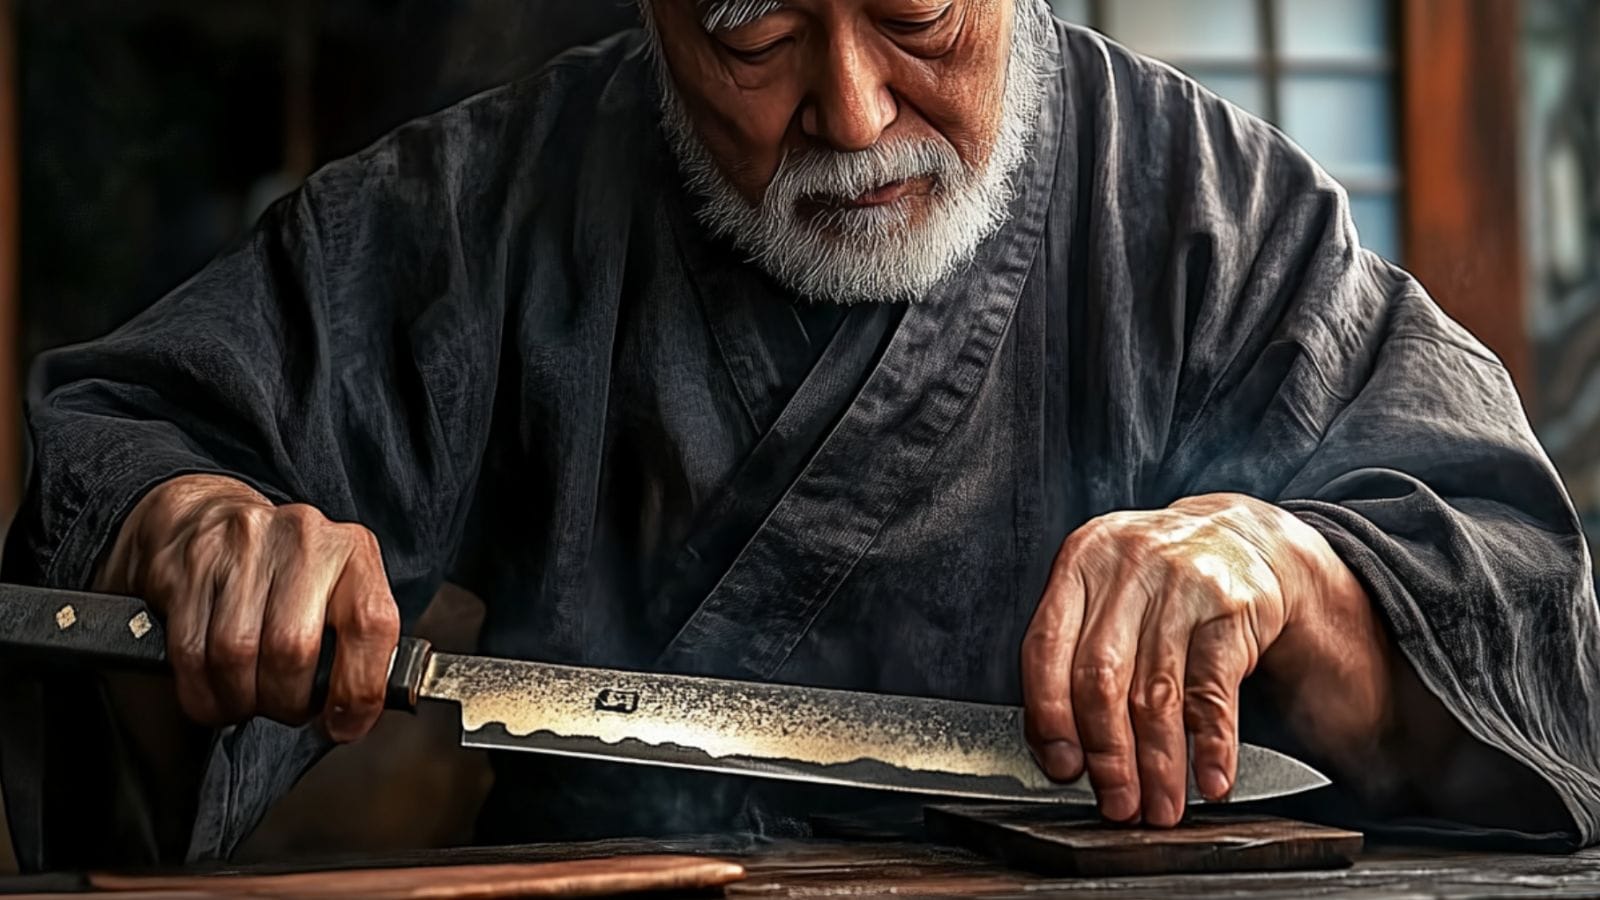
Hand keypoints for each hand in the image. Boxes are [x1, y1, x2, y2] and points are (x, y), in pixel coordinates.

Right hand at [93, 474, 399, 741]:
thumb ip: (357, 641)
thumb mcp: (337, 588)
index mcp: (352, 550)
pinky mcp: (188, 567)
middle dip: (287, 701)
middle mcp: (301, 540)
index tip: (345, 723)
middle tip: (285, 707)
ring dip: (241, 701)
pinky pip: (191, 655)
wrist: (207, 514)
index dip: (358, 689)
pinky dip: (203, 694)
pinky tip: (215, 692)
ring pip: (235, 656)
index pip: (370, 624)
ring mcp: (240, 548)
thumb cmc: (284, 571)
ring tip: (249, 699)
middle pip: (293, 650)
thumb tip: (358, 712)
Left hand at [1021, 493, 1348, 826]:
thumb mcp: (1105, 596)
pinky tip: (1211, 780)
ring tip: (1162, 808)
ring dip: (1159, 764)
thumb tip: (1058, 751)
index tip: (1063, 768)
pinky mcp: (1232, 607)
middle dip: (1108, 756)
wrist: (1239, 537)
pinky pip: (1215, 689)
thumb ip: (1073, 656)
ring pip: (1159, 692)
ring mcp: (1181, 584)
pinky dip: (1214, 744)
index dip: (1049, 718)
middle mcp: (1126, 569)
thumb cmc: (1154, 584)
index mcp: (1079, 564)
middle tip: (1118, 805)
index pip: (1046, 649)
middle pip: (1102, 679)